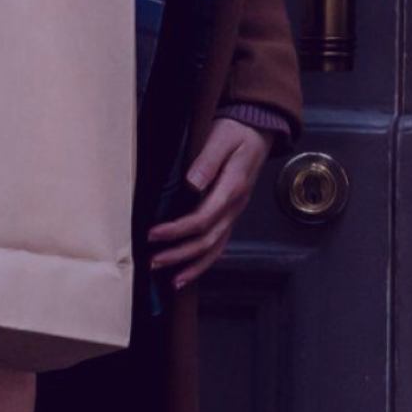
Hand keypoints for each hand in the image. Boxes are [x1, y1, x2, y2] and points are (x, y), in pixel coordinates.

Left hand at [146, 118, 274, 290]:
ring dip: (192, 266)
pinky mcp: (230, 215)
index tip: (153, 234)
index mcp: (232, 188)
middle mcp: (236, 206)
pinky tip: (187, 273)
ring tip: (171, 280)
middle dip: (179, 254)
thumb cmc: (237, 131)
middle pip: (208, 240)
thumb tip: (192, 184)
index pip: (203, 218)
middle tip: (153, 261)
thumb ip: (207, 161)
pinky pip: (219, 244)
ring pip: (216, 248)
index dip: (177, 230)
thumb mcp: (221, 137)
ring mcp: (234, 213)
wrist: (258, 130)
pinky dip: (204, 262)